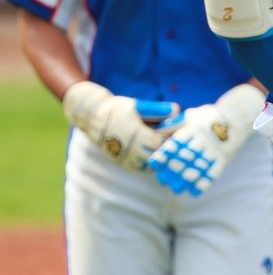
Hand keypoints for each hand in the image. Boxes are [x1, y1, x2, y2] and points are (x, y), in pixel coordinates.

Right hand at [62, 81, 179, 170]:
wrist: (92, 118)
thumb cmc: (117, 109)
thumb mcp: (137, 106)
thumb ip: (157, 109)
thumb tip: (176, 109)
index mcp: (137, 135)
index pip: (162, 143)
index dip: (172, 139)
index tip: (179, 134)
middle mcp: (132, 150)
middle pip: (158, 155)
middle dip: (167, 149)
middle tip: (176, 144)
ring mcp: (126, 158)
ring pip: (150, 164)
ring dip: (158, 157)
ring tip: (166, 149)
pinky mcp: (122, 163)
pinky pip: (140, 168)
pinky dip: (149, 163)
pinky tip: (154, 154)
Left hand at [148, 84, 264, 195]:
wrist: (238, 118)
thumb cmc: (209, 118)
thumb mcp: (193, 115)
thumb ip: (175, 124)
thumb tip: (156, 132)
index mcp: (194, 128)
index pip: (177, 142)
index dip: (165, 153)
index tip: (154, 162)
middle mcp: (204, 140)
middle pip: (186, 156)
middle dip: (173, 169)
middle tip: (162, 179)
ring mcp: (215, 150)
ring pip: (199, 167)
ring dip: (186, 179)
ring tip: (175, 188)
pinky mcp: (224, 159)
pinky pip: (214, 173)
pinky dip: (204, 183)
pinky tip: (194, 192)